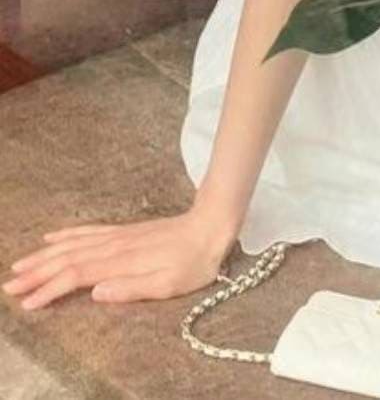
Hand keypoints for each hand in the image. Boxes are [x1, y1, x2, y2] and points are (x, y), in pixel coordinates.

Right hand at [3, 206, 234, 309]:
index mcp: (122, 262)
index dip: (50, 289)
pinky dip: (66, 235)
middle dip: (37, 272)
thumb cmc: (194, 262)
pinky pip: (88, 232)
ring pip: (73, 245)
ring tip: (20, 265)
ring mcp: (117, 236)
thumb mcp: (169, 284)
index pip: (76, 275)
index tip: (27, 303)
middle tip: (9, 285)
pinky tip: (52, 237)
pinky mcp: (124, 232)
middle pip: (67, 259)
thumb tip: (97, 292)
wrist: (211, 225)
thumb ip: (132, 289)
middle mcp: (114, 246)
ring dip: (45, 256)